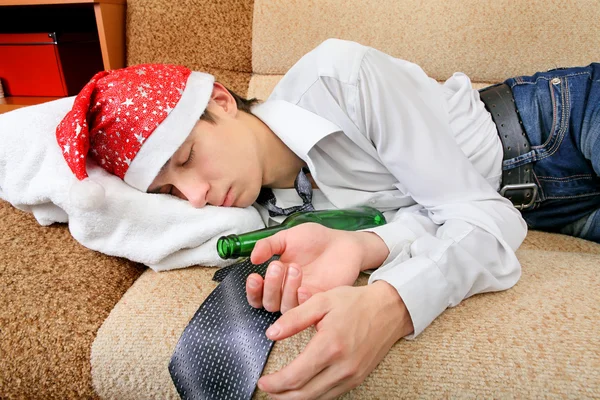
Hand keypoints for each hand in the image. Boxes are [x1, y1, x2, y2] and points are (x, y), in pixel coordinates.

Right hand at [246, 223, 388, 312]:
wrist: (342, 242)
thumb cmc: (316, 239)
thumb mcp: (287, 237)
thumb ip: (268, 246)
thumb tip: (252, 258)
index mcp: (277, 277)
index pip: (258, 294)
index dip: (253, 290)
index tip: (254, 277)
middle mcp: (287, 291)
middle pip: (269, 303)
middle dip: (270, 285)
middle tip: (277, 265)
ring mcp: (303, 298)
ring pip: (284, 307)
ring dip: (286, 289)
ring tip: (295, 268)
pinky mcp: (319, 301)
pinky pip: (306, 309)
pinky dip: (302, 299)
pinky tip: (304, 287)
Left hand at [258, 281, 413, 398]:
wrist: (389, 309)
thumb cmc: (355, 302)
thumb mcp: (322, 301)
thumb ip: (294, 318)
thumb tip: (271, 333)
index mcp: (330, 346)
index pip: (295, 376)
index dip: (274, 383)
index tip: (262, 380)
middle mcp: (342, 366)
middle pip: (303, 394)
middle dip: (280, 395)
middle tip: (267, 388)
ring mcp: (352, 375)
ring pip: (317, 398)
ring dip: (295, 399)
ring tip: (280, 391)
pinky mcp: (358, 378)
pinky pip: (331, 395)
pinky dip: (313, 396)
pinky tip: (302, 388)